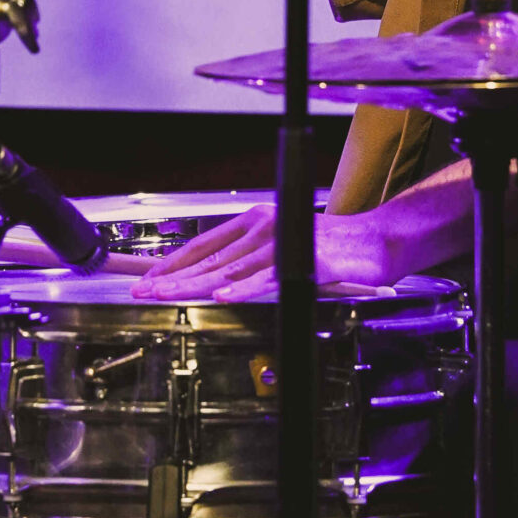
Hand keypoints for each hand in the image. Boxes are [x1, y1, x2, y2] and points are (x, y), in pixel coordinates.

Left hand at [129, 203, 394, 302]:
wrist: (374, 242)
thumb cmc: (330, 246)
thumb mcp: (280, 245)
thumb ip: (249, 259)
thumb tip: (214, 278)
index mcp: (254, 221)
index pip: (204, 243)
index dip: (173, 262)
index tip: (148, 278)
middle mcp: (263, 227)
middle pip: (209, 258)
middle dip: (171, 277)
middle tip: (142, 290)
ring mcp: (284, 242)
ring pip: (230, 269)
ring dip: (194, 284)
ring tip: (167, 294)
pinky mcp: (306, 260)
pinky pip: (269, 278)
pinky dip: (244, 288)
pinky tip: (222, 296)